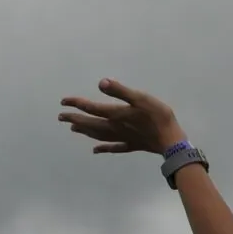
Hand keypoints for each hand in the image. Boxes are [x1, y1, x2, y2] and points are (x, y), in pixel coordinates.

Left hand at [58, 79, 185, 154]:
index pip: (91, 108)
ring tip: (73, 129)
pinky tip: (95, 150)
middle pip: (91, 123)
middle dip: (75, 119)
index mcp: (116, 115)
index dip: (76, 104)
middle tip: (61, 117)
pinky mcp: (131, 145)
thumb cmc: (158, 116)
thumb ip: (120, 91)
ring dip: (85, 131)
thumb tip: (101, 83)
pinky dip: (103, 148)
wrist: (171, 140)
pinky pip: (113, 147)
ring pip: (98, 135)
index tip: (63, 101)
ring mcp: (122, 138)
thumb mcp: (140, 98)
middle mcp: (115, 127)